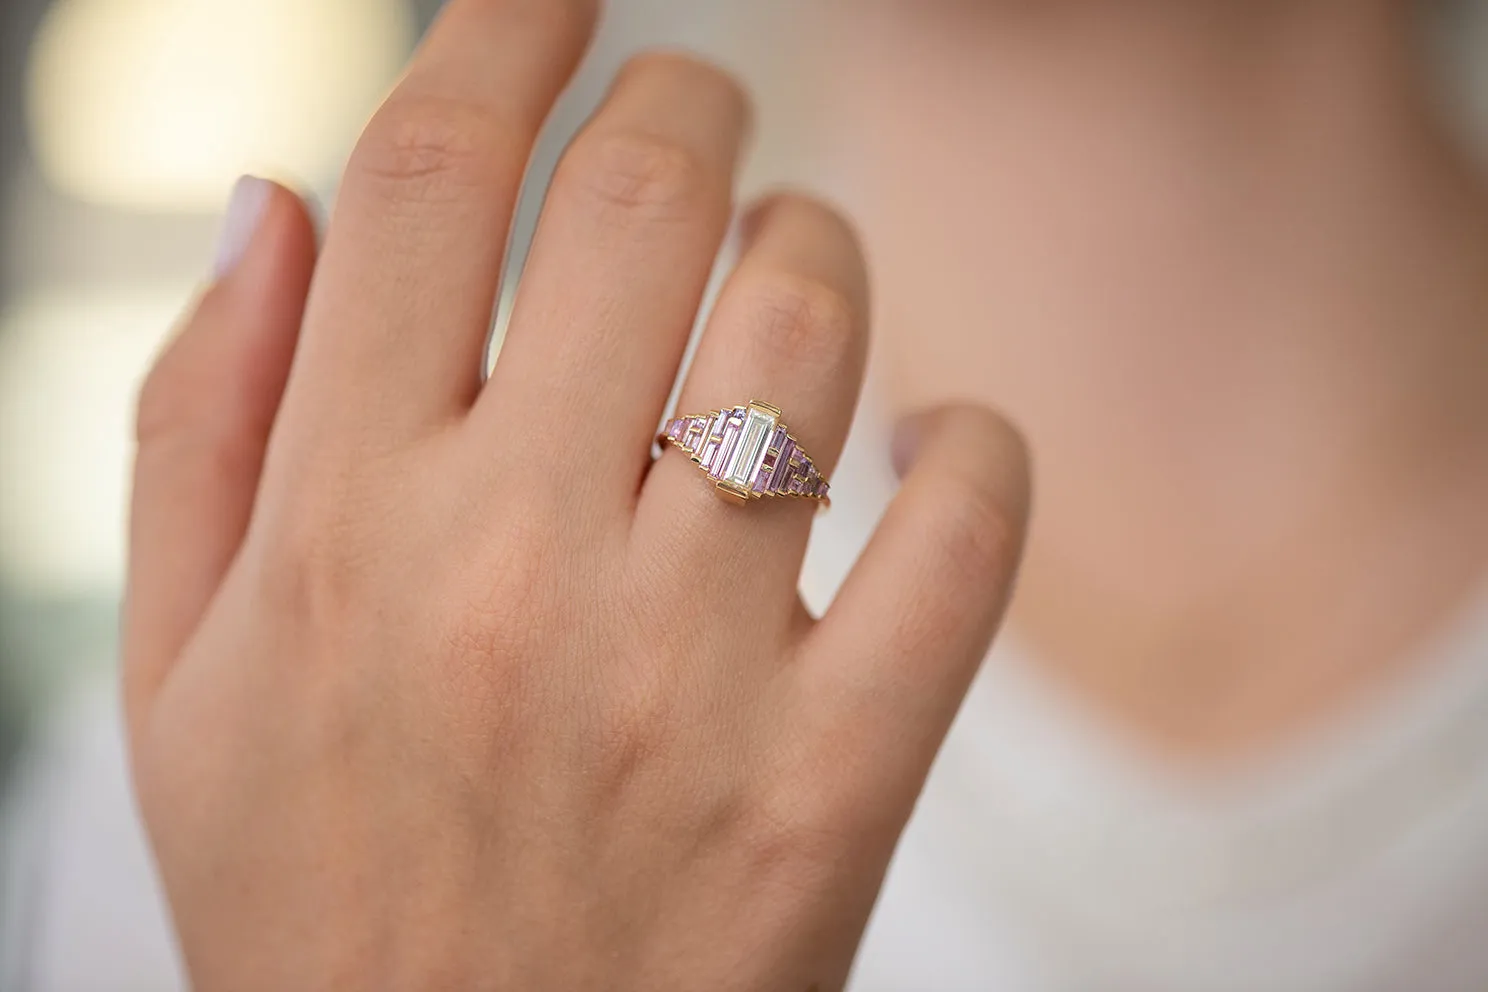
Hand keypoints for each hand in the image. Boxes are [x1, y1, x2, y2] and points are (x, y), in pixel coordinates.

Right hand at [124, 2, 1029, 988]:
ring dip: (817, 249)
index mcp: (344, 529)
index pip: (434, 181)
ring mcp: (691, 675)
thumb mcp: (181, 680)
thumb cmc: (319, 894)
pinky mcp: (835, 778)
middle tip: (691, 108)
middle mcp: (516, 572)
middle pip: (649, 200)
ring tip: (785, 279)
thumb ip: (203, 422)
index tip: (558, 3)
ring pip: (814, 324)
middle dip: (686, 97)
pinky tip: (922, 450)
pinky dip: (972, 445)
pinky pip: (970, 523)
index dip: (507, 34)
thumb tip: (273, 202)